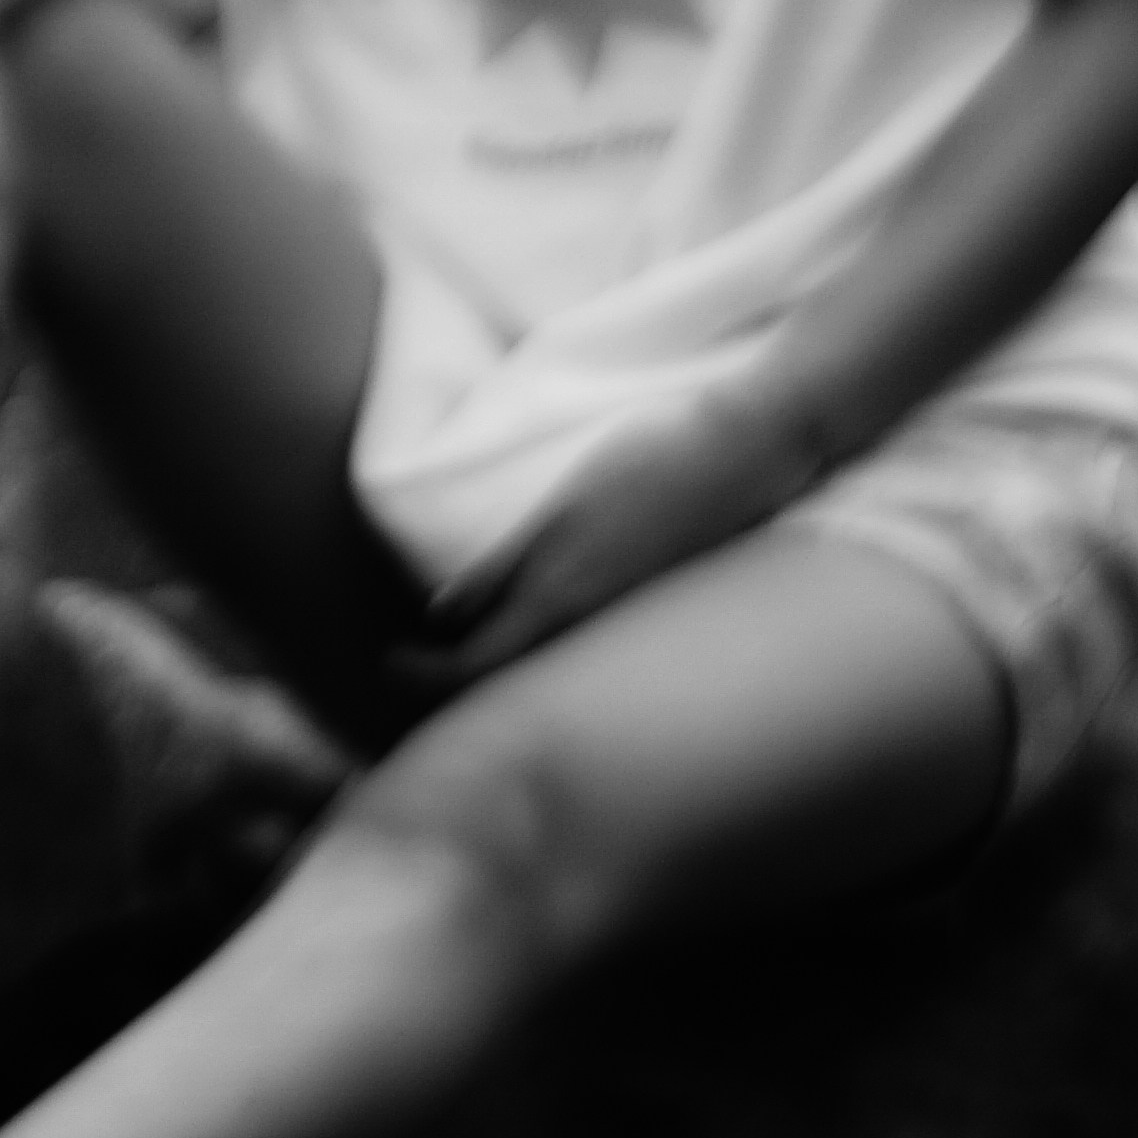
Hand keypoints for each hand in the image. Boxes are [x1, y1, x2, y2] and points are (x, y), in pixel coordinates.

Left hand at [411, 381, 831, 694]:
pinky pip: (585, 656)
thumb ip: (503, 568)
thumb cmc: (649, 462)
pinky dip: (545, 656)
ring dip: (500, 674)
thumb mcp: (560, 507)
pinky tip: (535, 632)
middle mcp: (594, 638)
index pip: (469, 673)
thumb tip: (442, 618)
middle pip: (507, 689)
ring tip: (461, 651)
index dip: (417, 677)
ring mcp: (627, 631)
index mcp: (560, 607)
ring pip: (547, 675)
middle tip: (411, 665)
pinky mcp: (653, 616)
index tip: (384, 658)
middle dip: (453, 686)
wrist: (753, 449)